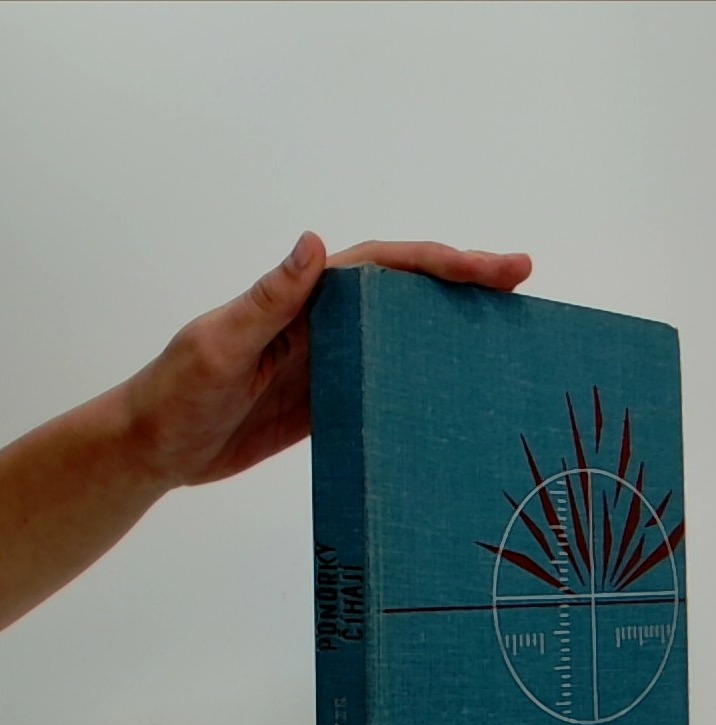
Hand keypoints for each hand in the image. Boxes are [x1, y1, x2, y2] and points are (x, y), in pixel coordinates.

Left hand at [123, 234, 531, 487]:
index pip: (384, 268)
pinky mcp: (326, 401)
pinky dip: (422, 383)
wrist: (152, 450)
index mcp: (304, 300)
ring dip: (450, 331)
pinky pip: (385, 385)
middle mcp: (322, 323)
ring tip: (504, 335)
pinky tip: (454, 395)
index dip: (442, 262)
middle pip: (407, 293)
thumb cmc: (173, 395)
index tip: (495, 269)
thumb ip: (268, 299)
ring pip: (403, 337)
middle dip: (464, 284)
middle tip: (521, 285)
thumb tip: (317, 243)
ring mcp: (328, 362)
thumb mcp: (218, 345)